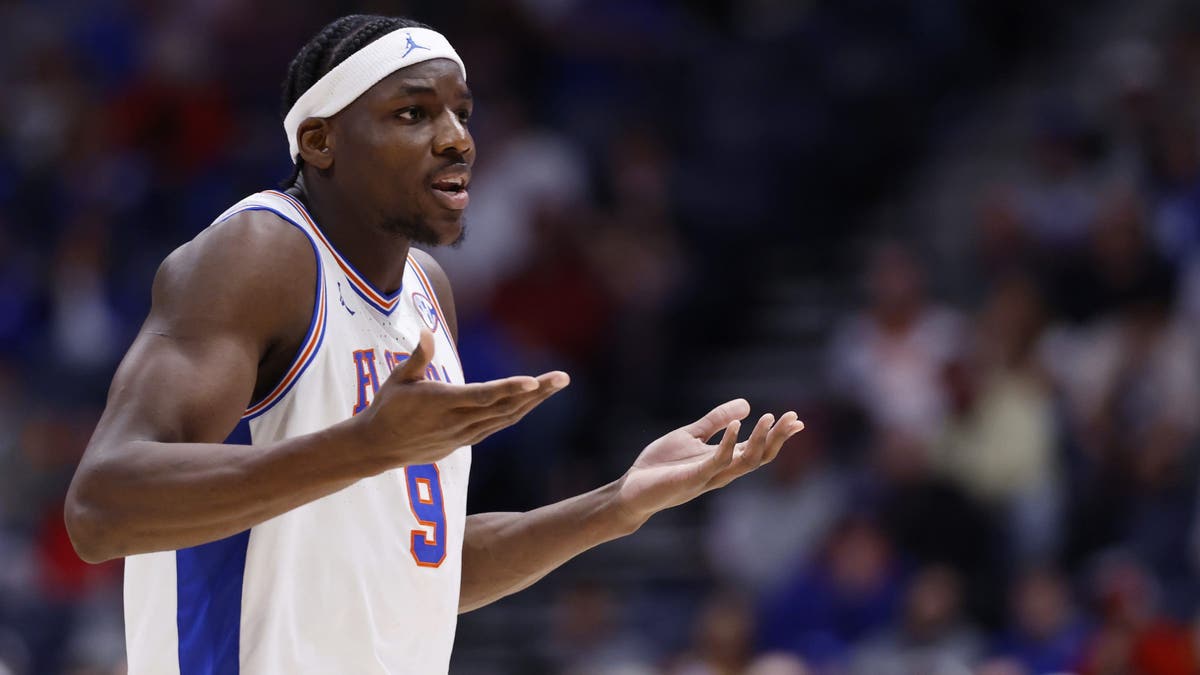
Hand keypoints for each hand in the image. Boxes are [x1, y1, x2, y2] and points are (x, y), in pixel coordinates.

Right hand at [344, 328, 568, 467]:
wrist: (378, 448)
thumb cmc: (387, 407)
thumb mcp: (397, 379)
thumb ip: (417, 357)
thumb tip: (426, 332)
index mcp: (441, 402)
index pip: (482, 395)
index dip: (509, 388)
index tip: (533, 380)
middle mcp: (457, 421)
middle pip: (505, 406)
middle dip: (537, 392)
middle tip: (563, 377)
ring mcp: (464, 434)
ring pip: (507, 417)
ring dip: (534, 402)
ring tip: (556, 384)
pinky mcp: (465, 441)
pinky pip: (499, 425)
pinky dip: (518, 411)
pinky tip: (534, 400)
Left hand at [612, 399, 803, 527]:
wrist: (632, 490)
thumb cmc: (660, 466)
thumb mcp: (691, 435)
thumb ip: (716, 420)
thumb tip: (747, 404)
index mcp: (722, 461)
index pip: (757, 450)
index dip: (777, 436)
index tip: (797, 421)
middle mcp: (721, 472)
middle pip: (758, 458)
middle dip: (776, 439)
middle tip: (792, 419)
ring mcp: (708, 477)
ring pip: (743, 463)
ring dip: (758, 441)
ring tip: (768, 418)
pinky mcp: (691, 479)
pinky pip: (715, 462)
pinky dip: (728, 444)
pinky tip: (735, 425)